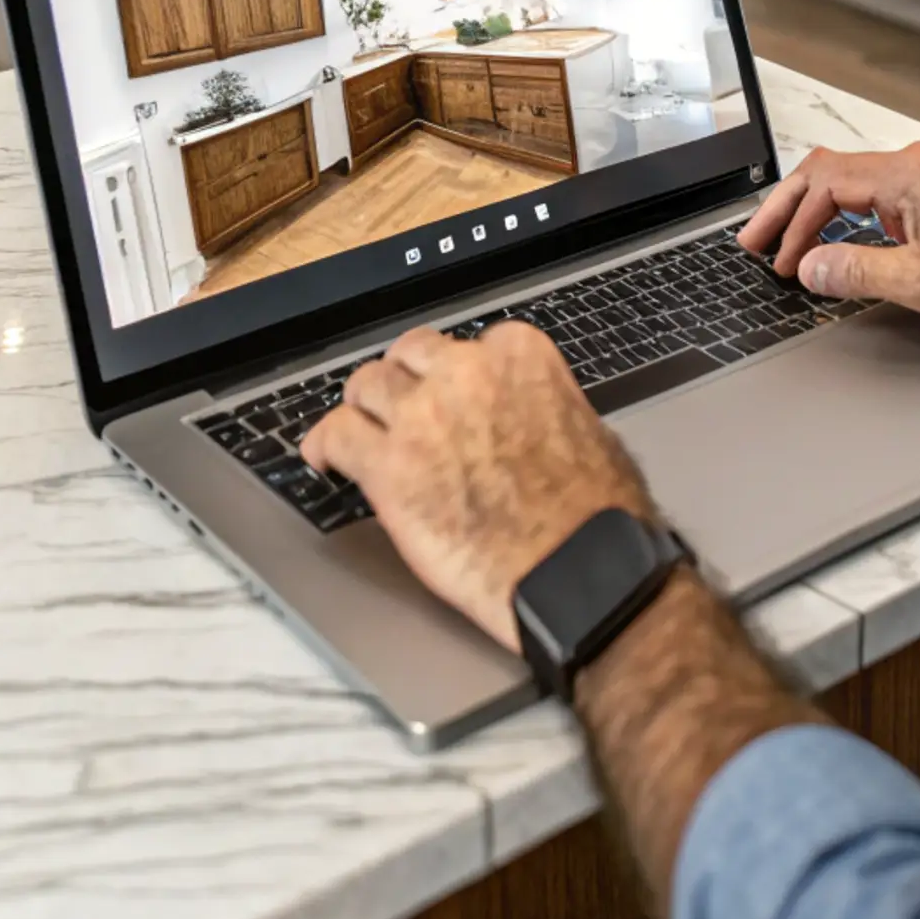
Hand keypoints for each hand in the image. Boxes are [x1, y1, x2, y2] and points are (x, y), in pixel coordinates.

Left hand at [301, 322, 651, 648]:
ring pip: (366, 386)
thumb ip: (543, 404)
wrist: (578, 573)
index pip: (464, 345)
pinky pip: (336, 435)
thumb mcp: (587, 430)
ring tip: (359, 430)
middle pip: (408, 357)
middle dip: (402, 383)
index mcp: (518, 355)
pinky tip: (324, 458)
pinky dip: (325, 444)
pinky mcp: (387, 466)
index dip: (450, 377)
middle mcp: (463, 371)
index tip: (447, 397)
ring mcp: (420, 415)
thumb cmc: (595, 516)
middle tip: (398, 409)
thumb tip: (528, 415)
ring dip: (363, 408)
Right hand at [738, 141, 919, 354]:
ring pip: (861, 184)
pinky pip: (888, 194)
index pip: (824, 181)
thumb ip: (855, 272)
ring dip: (824, 216)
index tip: (774, 256)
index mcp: (910, 175)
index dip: (789, 222)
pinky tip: (849, 244)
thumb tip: (810, 267)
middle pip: (836, 175)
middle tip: (761, 244)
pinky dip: (856, 217)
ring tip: (798, 249)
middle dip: (792, 211)